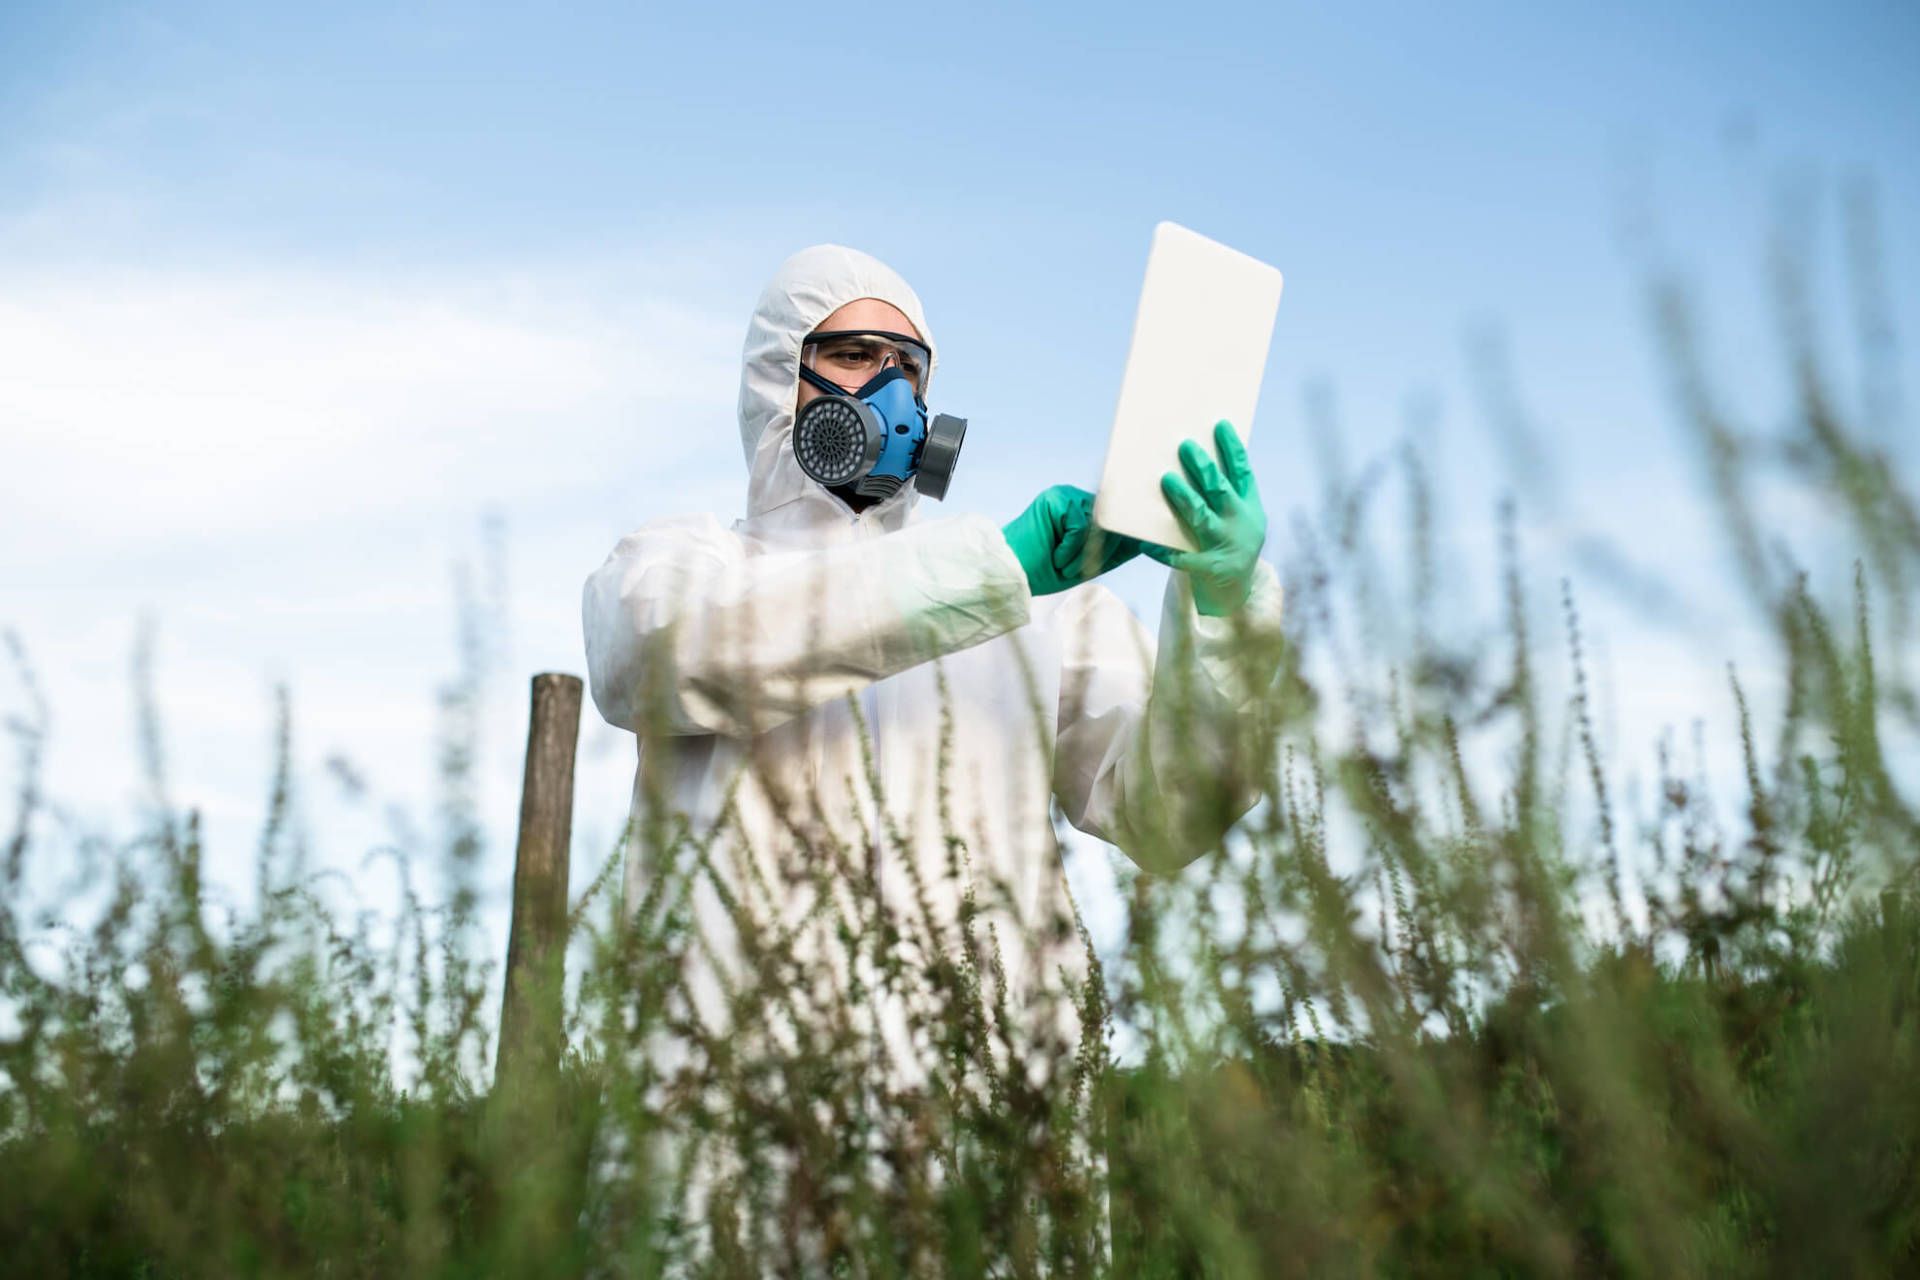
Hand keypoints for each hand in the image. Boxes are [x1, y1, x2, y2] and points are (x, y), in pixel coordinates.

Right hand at [1002, 484, 1142, 596]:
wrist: (1012, 574)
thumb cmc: (1045, 570)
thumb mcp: (1091, 561)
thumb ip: (1117, 548)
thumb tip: (1149, 541)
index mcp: (1087, 512)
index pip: (1119, 520)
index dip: (1140, 536)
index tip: (1173, 555)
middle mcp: (1079, 500)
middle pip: (1114, 521)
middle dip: (1107, 549)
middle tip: (1075, 567)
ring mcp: (1067, 496)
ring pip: (1099, 523)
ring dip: (1084, 552)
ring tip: (1062, 564)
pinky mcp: (1056, 499)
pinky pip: (1080, 525)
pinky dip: (1070, 548)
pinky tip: (1055, 556)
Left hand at [1144, 421, 1267, 615]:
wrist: (1235, 595)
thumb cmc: (1228, 546)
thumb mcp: (1237, 520)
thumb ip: (1223, 495)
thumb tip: (1195, 460)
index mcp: (1250, 508)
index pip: (1243, 472)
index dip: (1232, 448)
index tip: (1220, 425)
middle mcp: (1240, 525)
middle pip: (1220, 490)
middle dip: (1202, 467)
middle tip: (1184, 446)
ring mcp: (1225, 547)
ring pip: (1201, 517)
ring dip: (1183, 497)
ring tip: (1166, 480)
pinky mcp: (1207, 569)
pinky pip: (1179, 558)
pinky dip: (1160, 550)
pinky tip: (1143, 543)